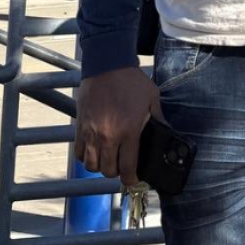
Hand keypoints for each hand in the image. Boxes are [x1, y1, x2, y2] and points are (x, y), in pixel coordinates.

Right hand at [74, 65, 161, 189]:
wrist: (108, 65)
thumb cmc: (132, 81)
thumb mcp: (152, 98)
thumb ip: (158, 118)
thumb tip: (166, 132)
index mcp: (128, 132)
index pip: (127, 168)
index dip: (130, 179)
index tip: (133, 179)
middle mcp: (108, 137)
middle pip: (108, 170)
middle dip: (116, 171)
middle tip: (121, 165)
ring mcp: (92, 133)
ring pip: (91, 165)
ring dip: (100, 166)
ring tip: (107, 158)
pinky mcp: (80, 128)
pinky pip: (79, 153)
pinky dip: (86, 156)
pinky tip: (94, 150)